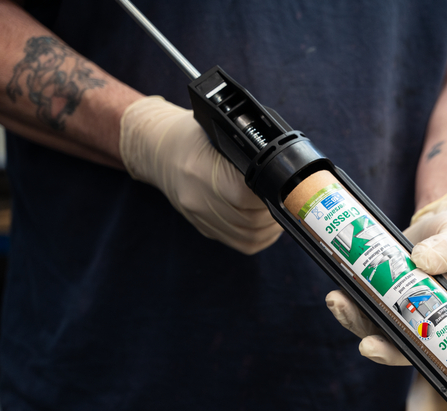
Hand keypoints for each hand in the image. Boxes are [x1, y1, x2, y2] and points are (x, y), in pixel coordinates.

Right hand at [119, 96, 283, 253]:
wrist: (158, 151)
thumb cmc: (192, 136)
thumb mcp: (218, 132)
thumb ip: (246, 151)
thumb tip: (282, 168)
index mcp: (200, 171)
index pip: (247, 196)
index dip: (270, 193)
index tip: (283, 187)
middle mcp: (198, 200)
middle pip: (252, 219)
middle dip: (275, 211)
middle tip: (288, 199)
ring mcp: (201, 218)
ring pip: (250, 236)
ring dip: (271, 227)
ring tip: (280, 210)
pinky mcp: (205, 229)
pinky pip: (242, 243)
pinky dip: (261, 237)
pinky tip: (269, 224)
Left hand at [327, 191, 446, 365]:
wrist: (444, 225)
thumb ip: (446, 251)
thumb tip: (420, 259)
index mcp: (439, 316)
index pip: (413, 345)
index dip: (390, 352)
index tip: (368, 346)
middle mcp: (414, 314)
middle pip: (383, 334)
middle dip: (359, 327)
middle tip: (342, 309)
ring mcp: (394, 301)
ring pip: (367, 318)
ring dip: (348, 313)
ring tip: (334, 298)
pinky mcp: (380, 284)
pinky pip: (361, 296)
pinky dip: (348, 293)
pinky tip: (337, 284)